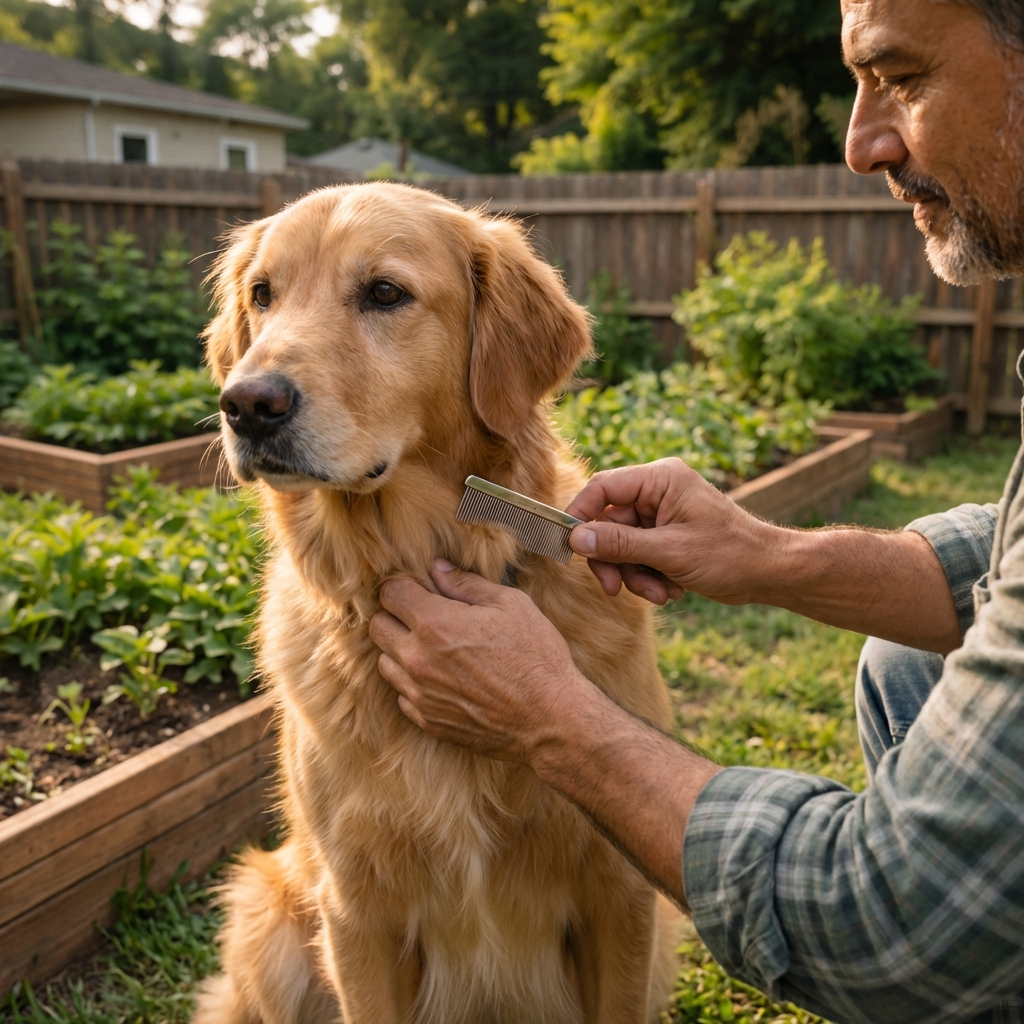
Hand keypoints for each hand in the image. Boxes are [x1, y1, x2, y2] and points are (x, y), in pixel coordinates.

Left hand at [369, 560, 595, 762]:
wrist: (550, 719)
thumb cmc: (536, 657)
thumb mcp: (511, 605)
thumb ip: (467, 585)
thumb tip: (438, 569)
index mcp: (435, 624)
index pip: (390, 594)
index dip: (404, 585)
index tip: (421, 588)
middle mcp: (417, 659)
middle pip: (377, 627)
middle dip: (395, 615)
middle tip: (424, 616)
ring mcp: (419, 694)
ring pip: (384, 662)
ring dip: (401, 650)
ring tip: (433, 648)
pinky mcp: (427, 720)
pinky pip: (401, 695)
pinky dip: (414, 683)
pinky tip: (442, 678)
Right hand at [565, 458, 779, 605]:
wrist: (768, 573)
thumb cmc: (729, 554)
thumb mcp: (669, 552)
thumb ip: (620, 545)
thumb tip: (576, 539)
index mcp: (660, 479)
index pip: (603, 487)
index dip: (581, 515)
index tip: (569, 546)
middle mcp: (658, 492)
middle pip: (609, 523)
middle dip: (615, 560)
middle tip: (613, 589)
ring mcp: (661, 515)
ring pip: (622, 546)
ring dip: (635, 575)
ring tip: (660, 594)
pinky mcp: (666, 537)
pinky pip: (638, 556)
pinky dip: (648, 577)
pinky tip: (671, 591)